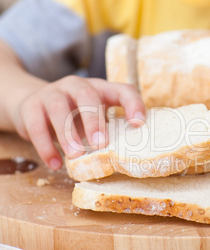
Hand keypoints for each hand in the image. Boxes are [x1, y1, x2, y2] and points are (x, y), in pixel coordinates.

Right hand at [12, 75, 144, 169]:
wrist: (32, 105)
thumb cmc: (74, 116)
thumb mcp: (94, 118)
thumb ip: (108, 130)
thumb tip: (125, 158)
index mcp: (100, 89)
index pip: (122, 90)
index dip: (133, 104)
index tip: (138, 123)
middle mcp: (77, 85)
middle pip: (87, 95)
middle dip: (94, 120)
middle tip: (100, 144)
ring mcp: (52, 93)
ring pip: (59, 108)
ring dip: (67, 134)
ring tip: (74, 155)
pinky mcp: (30, 106)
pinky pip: (36, 125)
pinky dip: (45, 146)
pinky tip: (55, 164)